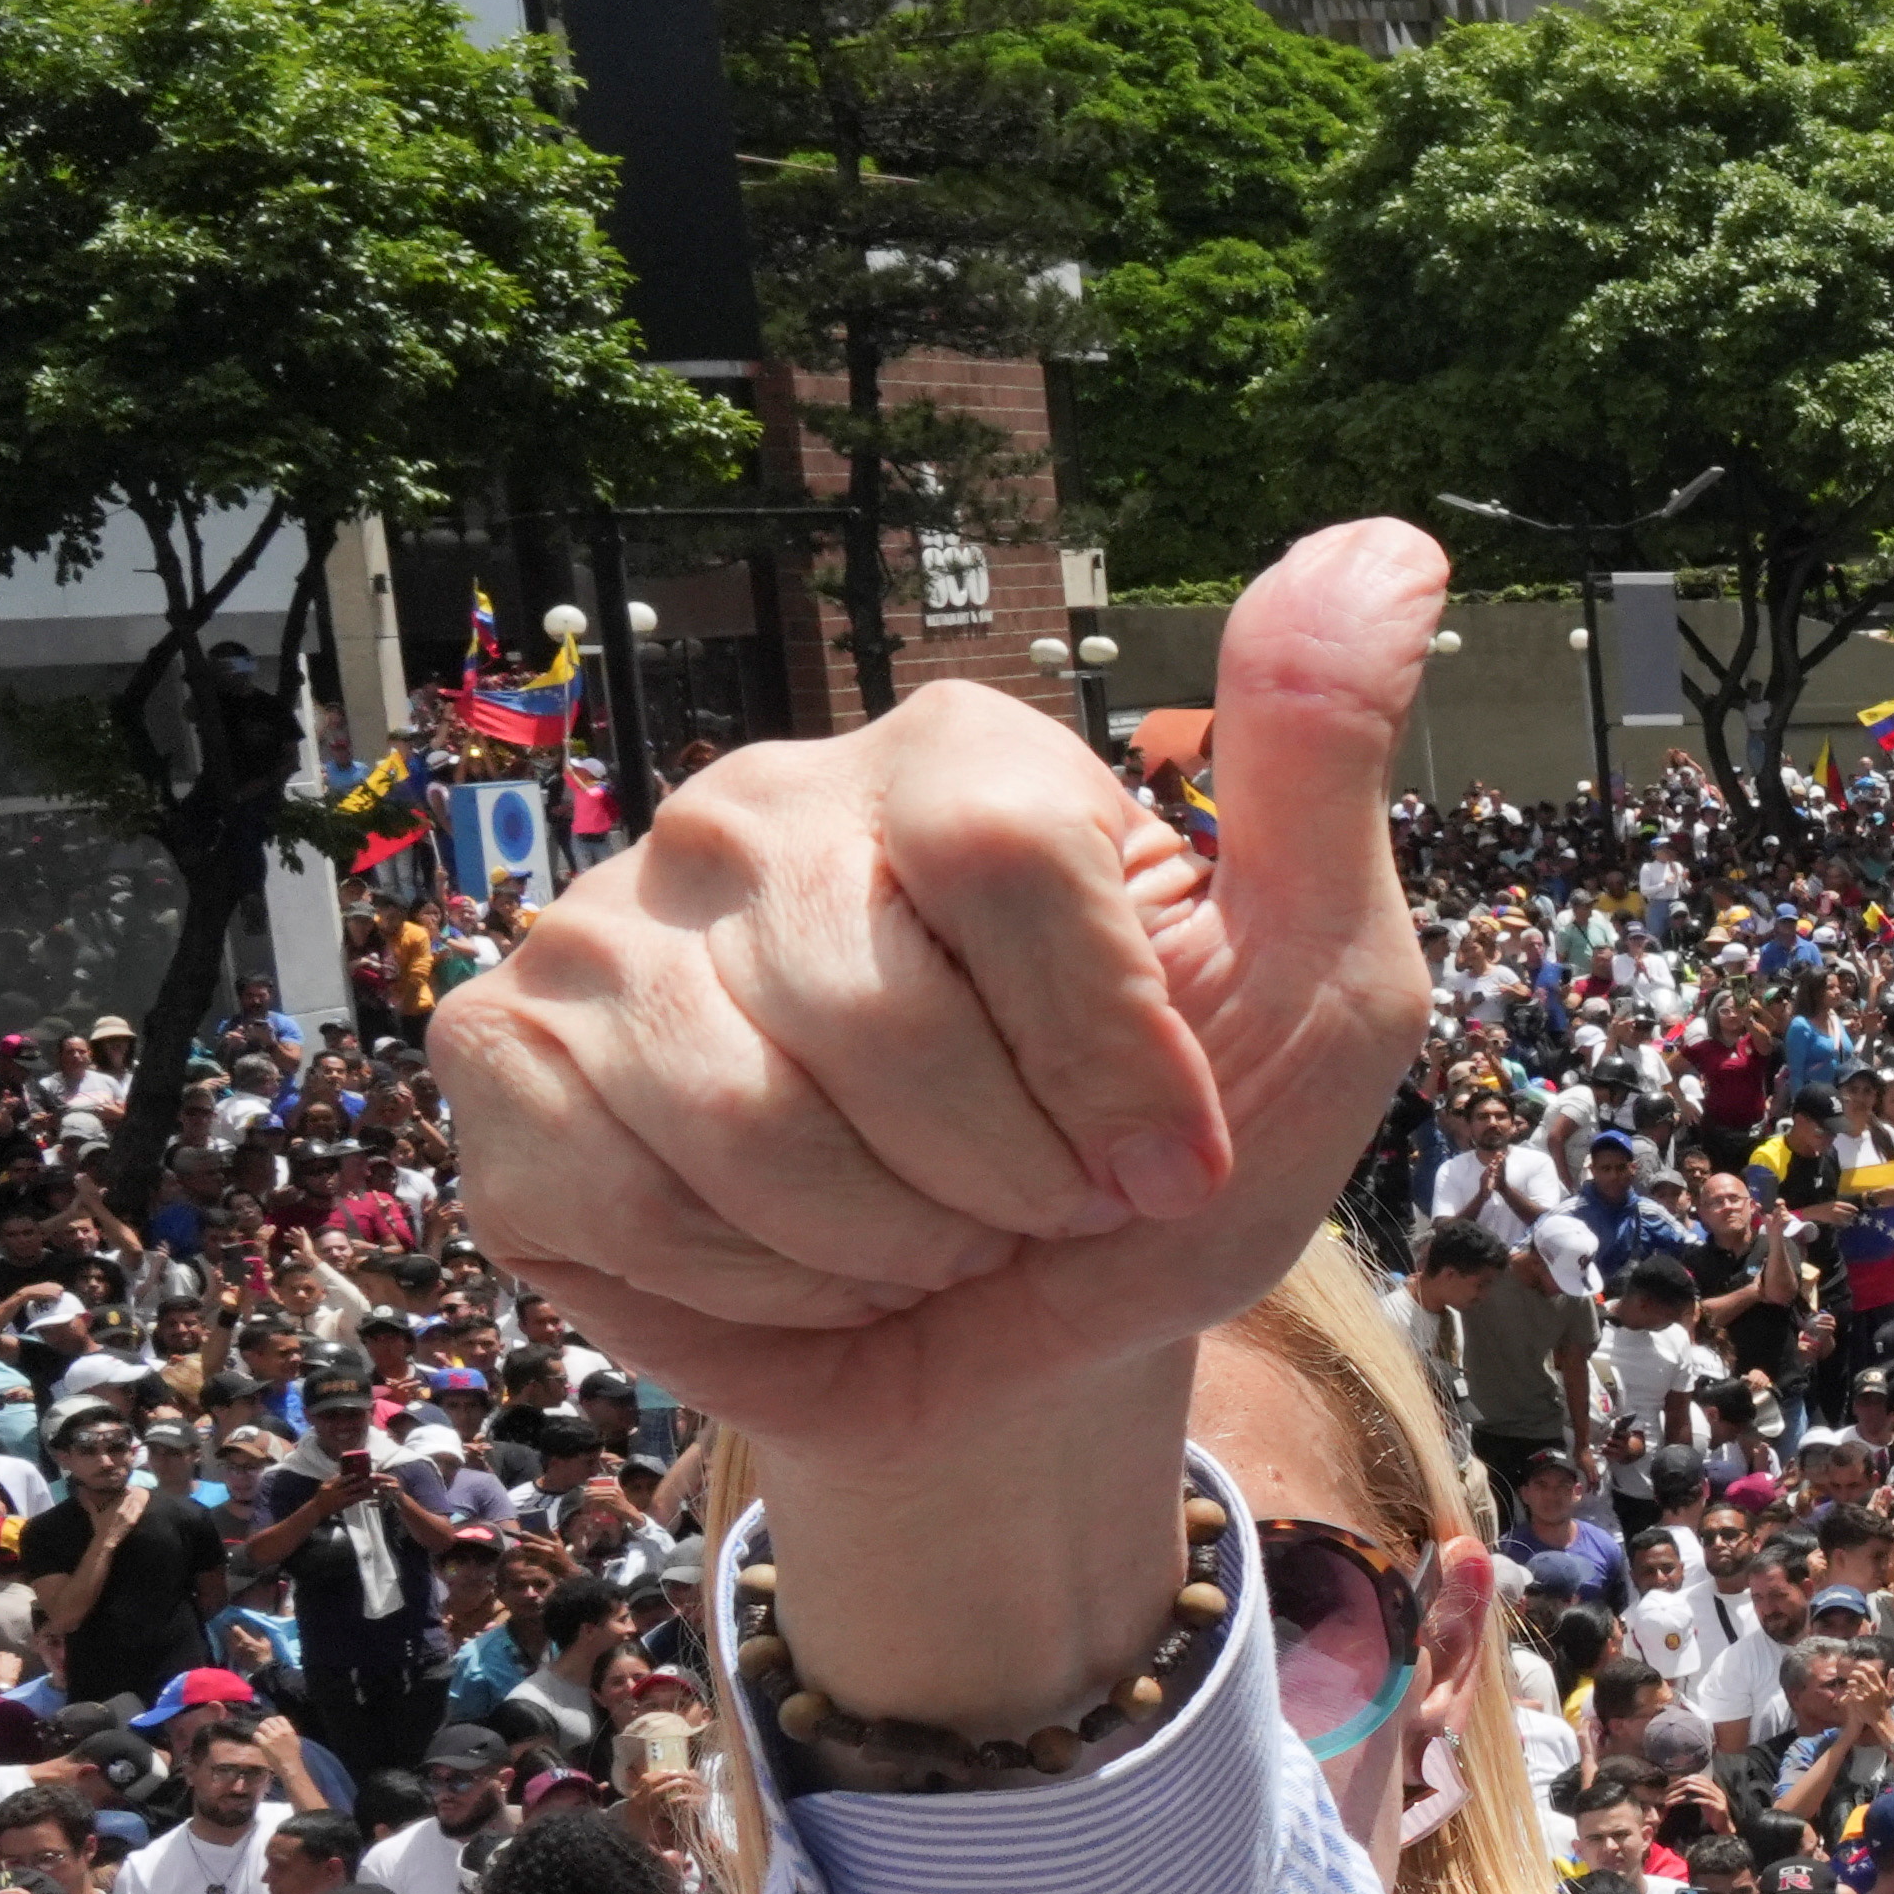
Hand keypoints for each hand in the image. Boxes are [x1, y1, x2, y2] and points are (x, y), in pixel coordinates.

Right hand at [436, 519, 1450, 1471]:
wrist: (1024, 1349)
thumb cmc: (1170, 1164)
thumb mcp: (1322, 981)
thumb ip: (1321, 768)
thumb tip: (1391, 544)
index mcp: (955, 761)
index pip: (1010, 863)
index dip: (1106, 1058)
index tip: (1165, 1157)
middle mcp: (761, 804)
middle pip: (874, 1014)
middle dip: (999, 1183)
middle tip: (1027, 1205)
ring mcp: (610, 920)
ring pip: (737, 1119)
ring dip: (878, 1246)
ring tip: (923, 1233)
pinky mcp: (503, 1051)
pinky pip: (605, 1186)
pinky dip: (736, 1282)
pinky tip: (788, 1259)